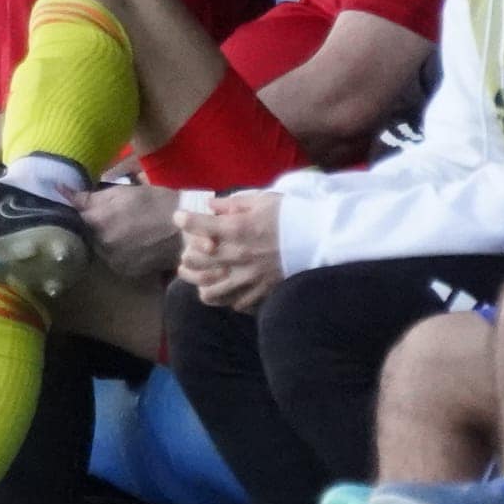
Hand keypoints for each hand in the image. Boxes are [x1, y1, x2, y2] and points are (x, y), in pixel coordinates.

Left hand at [77, 184, 181, 279]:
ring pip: (96, 248)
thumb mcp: (123, 192)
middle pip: (82, 234)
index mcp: (97, 220)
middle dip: (89, 226)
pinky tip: (129, 243)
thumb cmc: (156, 203)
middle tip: (105, 218)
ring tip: (120, 230)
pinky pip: (111, 259)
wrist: (187, 231)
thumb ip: (89, 196)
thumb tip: (59, 191)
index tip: (75, 208)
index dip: (72, 211)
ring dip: (101, 240)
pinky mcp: (123, 271)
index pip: (70, 216)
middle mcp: (100, 243)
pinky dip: (115, 251)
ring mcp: (112, 260)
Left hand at [175, 192, 284, 311]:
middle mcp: (237, 254)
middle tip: (188, 252)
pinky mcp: (261, 292)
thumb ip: (232, 203)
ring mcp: (248, 277)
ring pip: (209, 290)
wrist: (322, 238)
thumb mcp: (262, 200)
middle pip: (195, 260)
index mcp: (236, 228)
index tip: (181, 218)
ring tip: (197, 275)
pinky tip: (225, 288)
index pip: (196, 225)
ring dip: (199, 282)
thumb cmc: (292, 215)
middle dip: (187, 254)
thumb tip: (210, 205)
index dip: (183, 219)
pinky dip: (226, 297)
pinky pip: (234, 303)